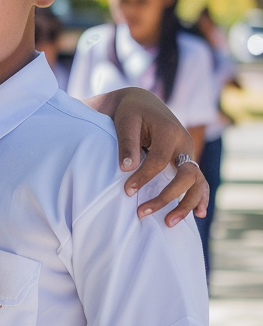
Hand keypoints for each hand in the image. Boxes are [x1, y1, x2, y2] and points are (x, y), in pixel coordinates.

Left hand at [89, 88, 208, 225]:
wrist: (142, 103)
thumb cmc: (130, 113)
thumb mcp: (125, 122)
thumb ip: (127, 143)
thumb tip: (126, 168)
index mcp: (170, 131)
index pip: (159, 161)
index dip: (143, 178)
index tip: (127, 191)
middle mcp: (185, 143)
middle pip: (185, 175)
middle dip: (166, 197)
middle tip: (141, 213)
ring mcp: (188, 152)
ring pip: (196, 182)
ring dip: (186, 203)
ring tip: (169, 222)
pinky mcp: (187, 159)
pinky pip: (199, 180)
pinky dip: (200, 197)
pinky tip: (198, 214)